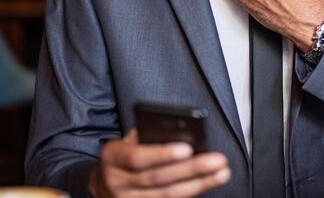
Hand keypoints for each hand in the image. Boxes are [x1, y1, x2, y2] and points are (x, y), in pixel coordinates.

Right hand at [90, 130, 230, 197]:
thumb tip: (182, 133)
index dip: (163, 154)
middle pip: (158, 178)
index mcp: (112, 157)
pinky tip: (207, 183)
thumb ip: (148, 136)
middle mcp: (116, 182)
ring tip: (222, 173)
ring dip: (198, 184)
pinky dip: (190, 192)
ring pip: (166, 195)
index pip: (137, 157)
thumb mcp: (128, 141)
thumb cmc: (124, 155)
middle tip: (218, 160)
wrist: (102, 184)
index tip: (189, 147)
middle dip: (191, 169)